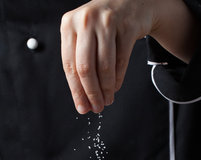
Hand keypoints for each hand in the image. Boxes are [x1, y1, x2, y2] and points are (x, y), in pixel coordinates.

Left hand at [60, 0, 199, 113]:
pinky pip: (122, 60)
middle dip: (91, 93)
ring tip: (107, 100)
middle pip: (85, 68)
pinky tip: (115, 88)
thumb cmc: (103, 25)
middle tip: (97, 108)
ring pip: (104, 66)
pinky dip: (118, 79)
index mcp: (68, 24)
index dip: (76, 91)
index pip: (69, 65)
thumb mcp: (84, 35)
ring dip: (106, 89)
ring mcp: (107, 21)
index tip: (82, 108)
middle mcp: (85, 20)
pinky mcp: (127, 26)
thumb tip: (82, 99)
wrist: (132, 2)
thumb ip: (79, 60)